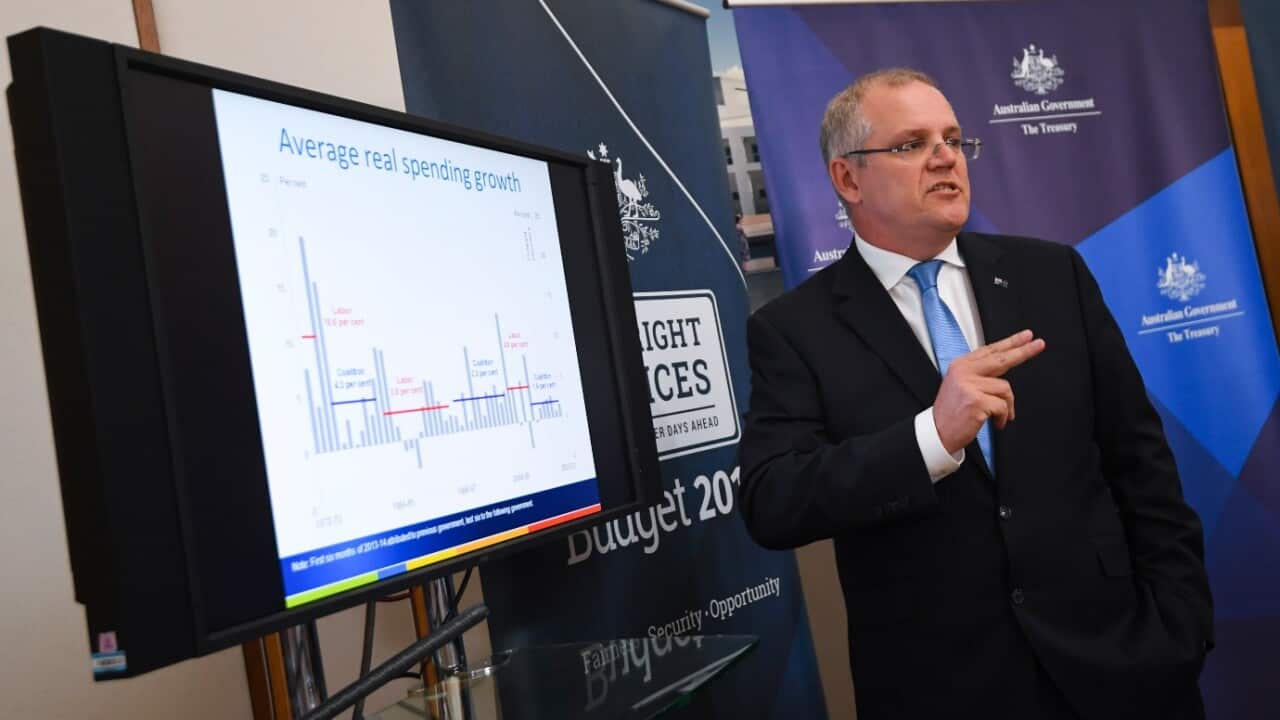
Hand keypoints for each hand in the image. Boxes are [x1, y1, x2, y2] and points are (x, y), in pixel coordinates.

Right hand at [932, 330, 1045, 453]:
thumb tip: (1003, 364)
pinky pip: (1003, 406)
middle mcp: (964, 372)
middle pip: (1001, 358)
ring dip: (1007, 406)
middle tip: (1038, 345)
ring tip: (1000, 415)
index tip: (1026, 337)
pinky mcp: (976, 401)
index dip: (1010, 342)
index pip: (990, 350)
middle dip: (1023, 352)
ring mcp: (969, 385)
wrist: (938, 433)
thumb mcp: (961, 386)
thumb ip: (979, 373)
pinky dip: (1003, 417)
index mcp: (961, 366)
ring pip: (1005, 388)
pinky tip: (996, 422)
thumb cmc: (951, 413)